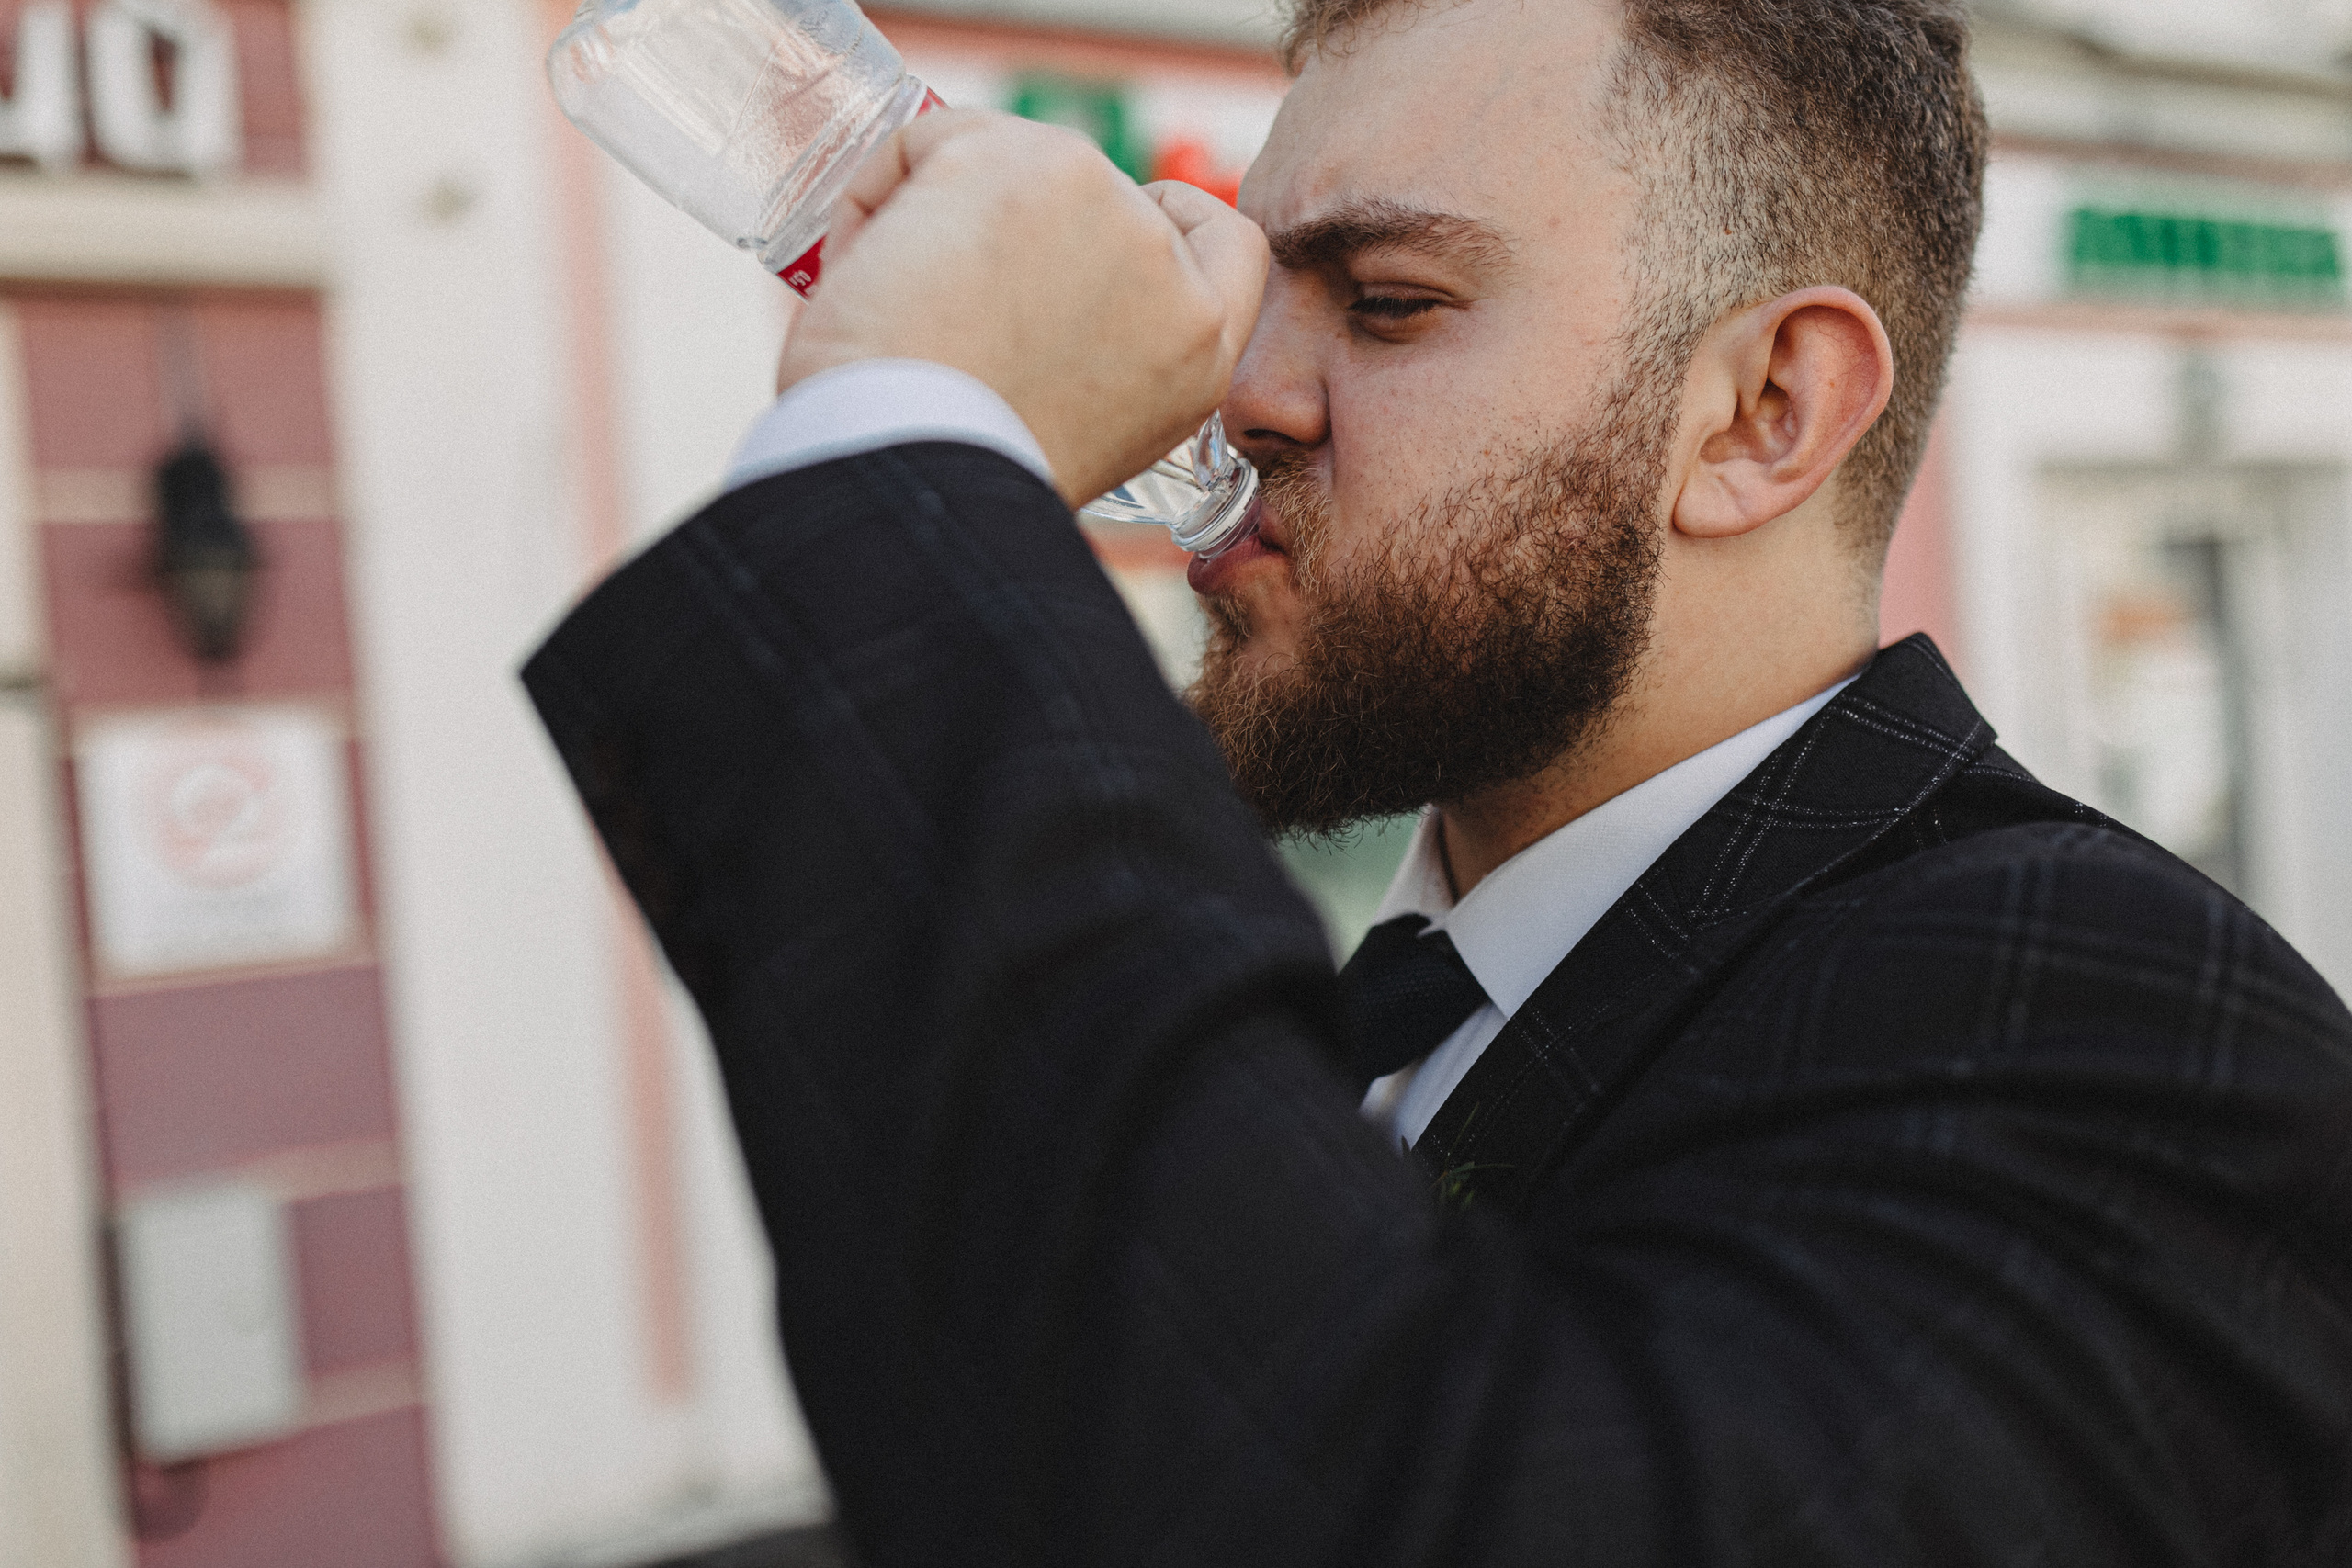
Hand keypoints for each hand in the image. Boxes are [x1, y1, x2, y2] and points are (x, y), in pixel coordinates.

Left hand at [776, 110, 1268, 509]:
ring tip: (896, 311)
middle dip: (1016, 228)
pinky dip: (882, 195)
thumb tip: (1024, 278)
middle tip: (947, 302)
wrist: (911, 481)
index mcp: (1197, 356)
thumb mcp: (1072, 429)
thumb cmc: (958, 479)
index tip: (1097, 234)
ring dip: (944, 215)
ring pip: (1010, 161)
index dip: (1168, 221)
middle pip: (1095, 196)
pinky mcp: (1032, 162)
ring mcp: (1110, 208)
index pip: (1228, 246)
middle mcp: (1172, 278)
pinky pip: (934, 141)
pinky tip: (863, 271)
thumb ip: (1092, 352)